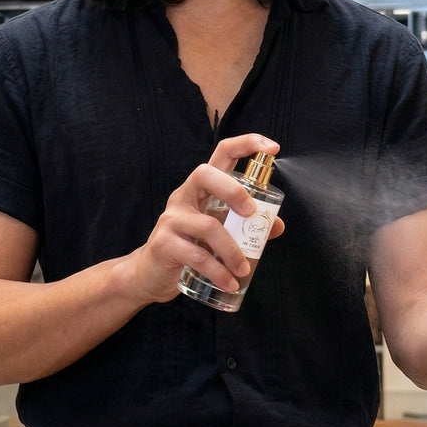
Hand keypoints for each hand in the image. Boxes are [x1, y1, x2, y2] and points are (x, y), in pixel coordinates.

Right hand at [125, 133, 284, 303]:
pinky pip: (197, 256)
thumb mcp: (219, 233)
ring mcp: (171, 218)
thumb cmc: (189, 247)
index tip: (272, 148)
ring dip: (232, 251)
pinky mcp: (164, 243)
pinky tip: (229, 283)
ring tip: (243, 270)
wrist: (150, 274)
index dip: (247, 144)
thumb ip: (246, 226)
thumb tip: (277, 225)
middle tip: (251, 214)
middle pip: (206, 175)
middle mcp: (184, 196)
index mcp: (201, 188)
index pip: (222, 153)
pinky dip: (218, 272)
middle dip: (234, 191)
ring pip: (208, 226)